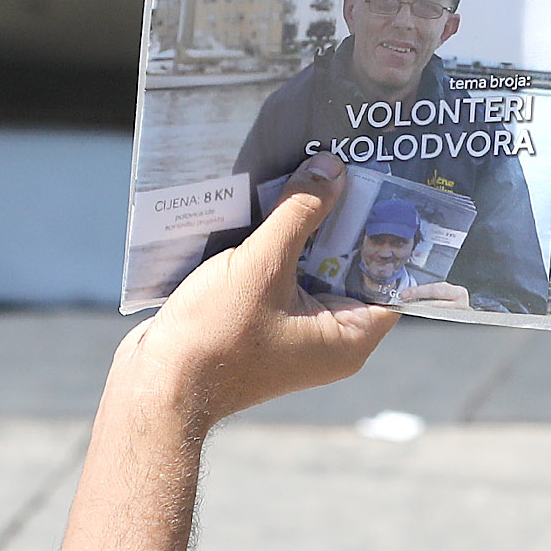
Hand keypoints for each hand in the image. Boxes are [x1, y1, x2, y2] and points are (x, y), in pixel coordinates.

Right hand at [53, 158, 396, 550]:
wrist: (156, 385)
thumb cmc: (215, 336)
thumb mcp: (263, 264)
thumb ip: (301, 214)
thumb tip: (331, 169)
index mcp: (348, 336)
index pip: (393, 279)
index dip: (393, 233)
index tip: (393, 187)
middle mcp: (329, 337)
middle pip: (352, 266)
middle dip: (346, 220)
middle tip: (348, 165)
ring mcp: (295, 332)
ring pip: (315, 267)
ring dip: (308, 228)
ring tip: (308, 172)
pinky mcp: (264, 323)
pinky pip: (285, 275)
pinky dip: (280, 244)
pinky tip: (268, 205)